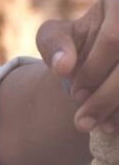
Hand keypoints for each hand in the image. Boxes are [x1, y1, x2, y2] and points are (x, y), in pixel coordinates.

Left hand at [36, 0, 118, 134]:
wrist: (102, 57)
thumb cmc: (79, 42)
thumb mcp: (57, 35)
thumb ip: (52, 43)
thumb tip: (62, 67)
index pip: (114, 39)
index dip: (94, 70)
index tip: (75, 94)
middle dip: (107, 97)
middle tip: (83, 121)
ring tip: (102, 128)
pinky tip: (117, 129)